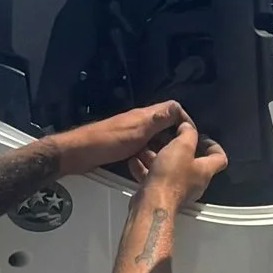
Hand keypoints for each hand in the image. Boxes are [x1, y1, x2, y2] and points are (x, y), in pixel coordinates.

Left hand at [52, 101, 187, 178]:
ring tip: (169, 161)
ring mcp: (132, 133)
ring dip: (163, 147)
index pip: (172, 108)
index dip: (184, 119)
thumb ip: (158, 120)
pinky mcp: (125, 144)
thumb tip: (178, 107)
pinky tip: (152, 164)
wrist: (80, 152)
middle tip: (183, 153)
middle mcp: (141, 121)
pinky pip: (145, 146)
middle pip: (165, 123)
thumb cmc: (109, 141)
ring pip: (155, 137)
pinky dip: (151, 153)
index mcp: (146, 115)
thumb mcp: (138, 131)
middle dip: (175, 136)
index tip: (191, 136)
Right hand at [142, 117, 227, 205]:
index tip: (201, 136)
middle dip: (177, 146)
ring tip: (146, 146)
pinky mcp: (160, 194)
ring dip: (158, 156)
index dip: (213, 145)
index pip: (219, 157)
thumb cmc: (170, 175)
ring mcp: (177, 189)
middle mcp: (194, 181)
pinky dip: (146, 168)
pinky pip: (155, 178)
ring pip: (169, 168)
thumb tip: (188, 127)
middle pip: (190, 161)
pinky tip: (134, 160)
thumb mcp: (182, 146)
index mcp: (205, 170)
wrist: (152, 204)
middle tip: (166, 137)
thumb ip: (188, 133)